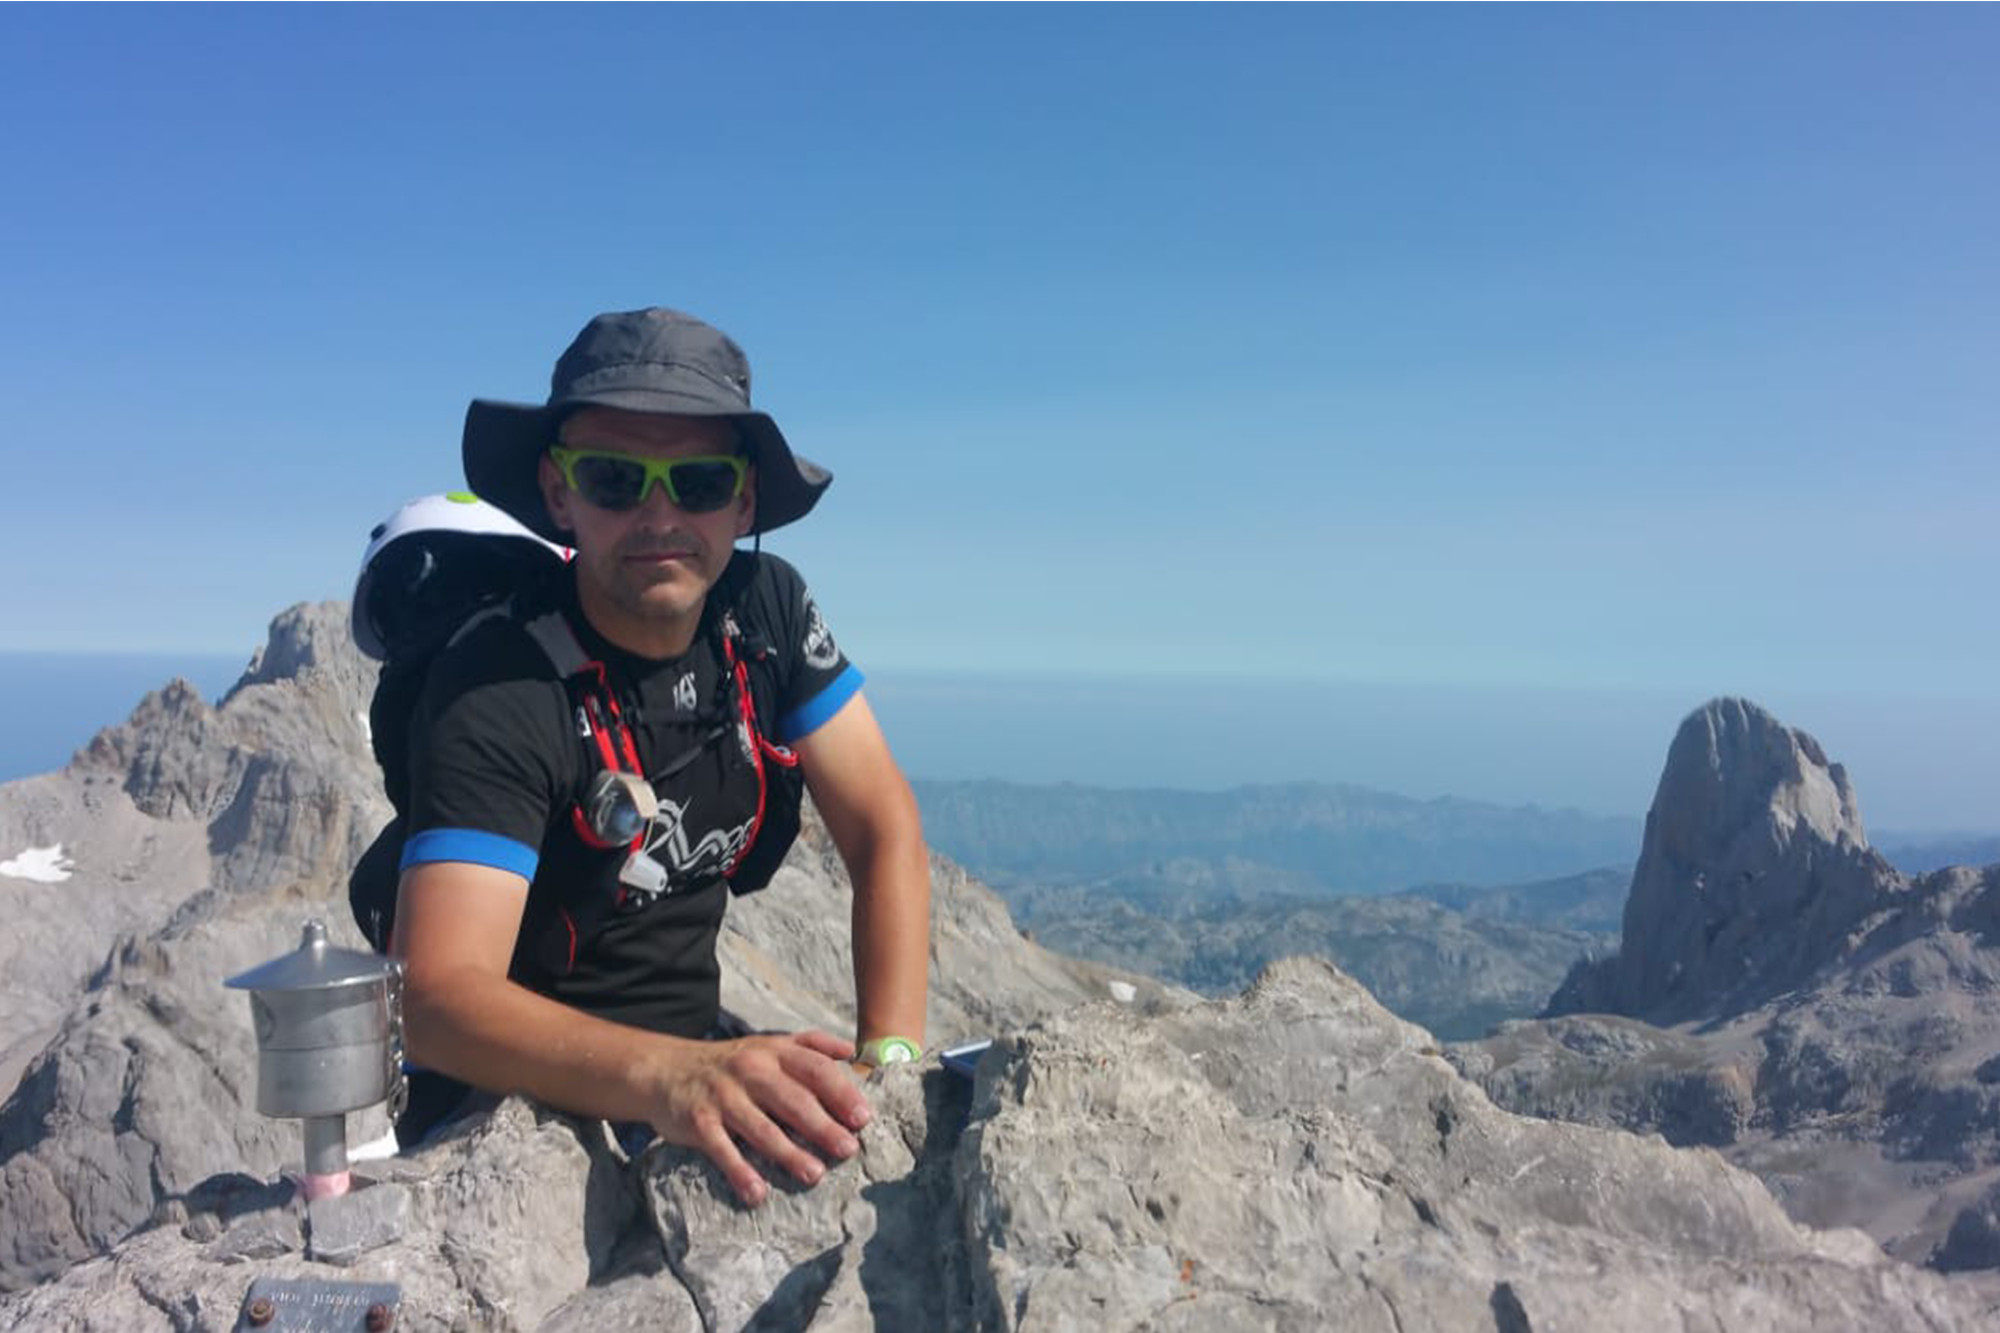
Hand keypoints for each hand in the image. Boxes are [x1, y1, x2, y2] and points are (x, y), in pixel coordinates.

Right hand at [646, 1030, 869, 1206]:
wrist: (666, 1069)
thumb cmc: (732, 1063)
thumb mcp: (770, 1044)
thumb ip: (811, 1046)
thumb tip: (853, 1052)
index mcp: (774, 1052)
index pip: (814, 1069)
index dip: (841, 1093)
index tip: (863, 1118)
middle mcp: (751, 1070)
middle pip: (792, 1100)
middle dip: (822, 1126)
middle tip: (847, 1150)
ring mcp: (723, 1096)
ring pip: (761, 1127)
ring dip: (788, 1153)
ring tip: (814, 1174)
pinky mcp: (699, 1121)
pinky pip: (722, 1149)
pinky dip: (739, 1171)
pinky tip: (757, 1192)